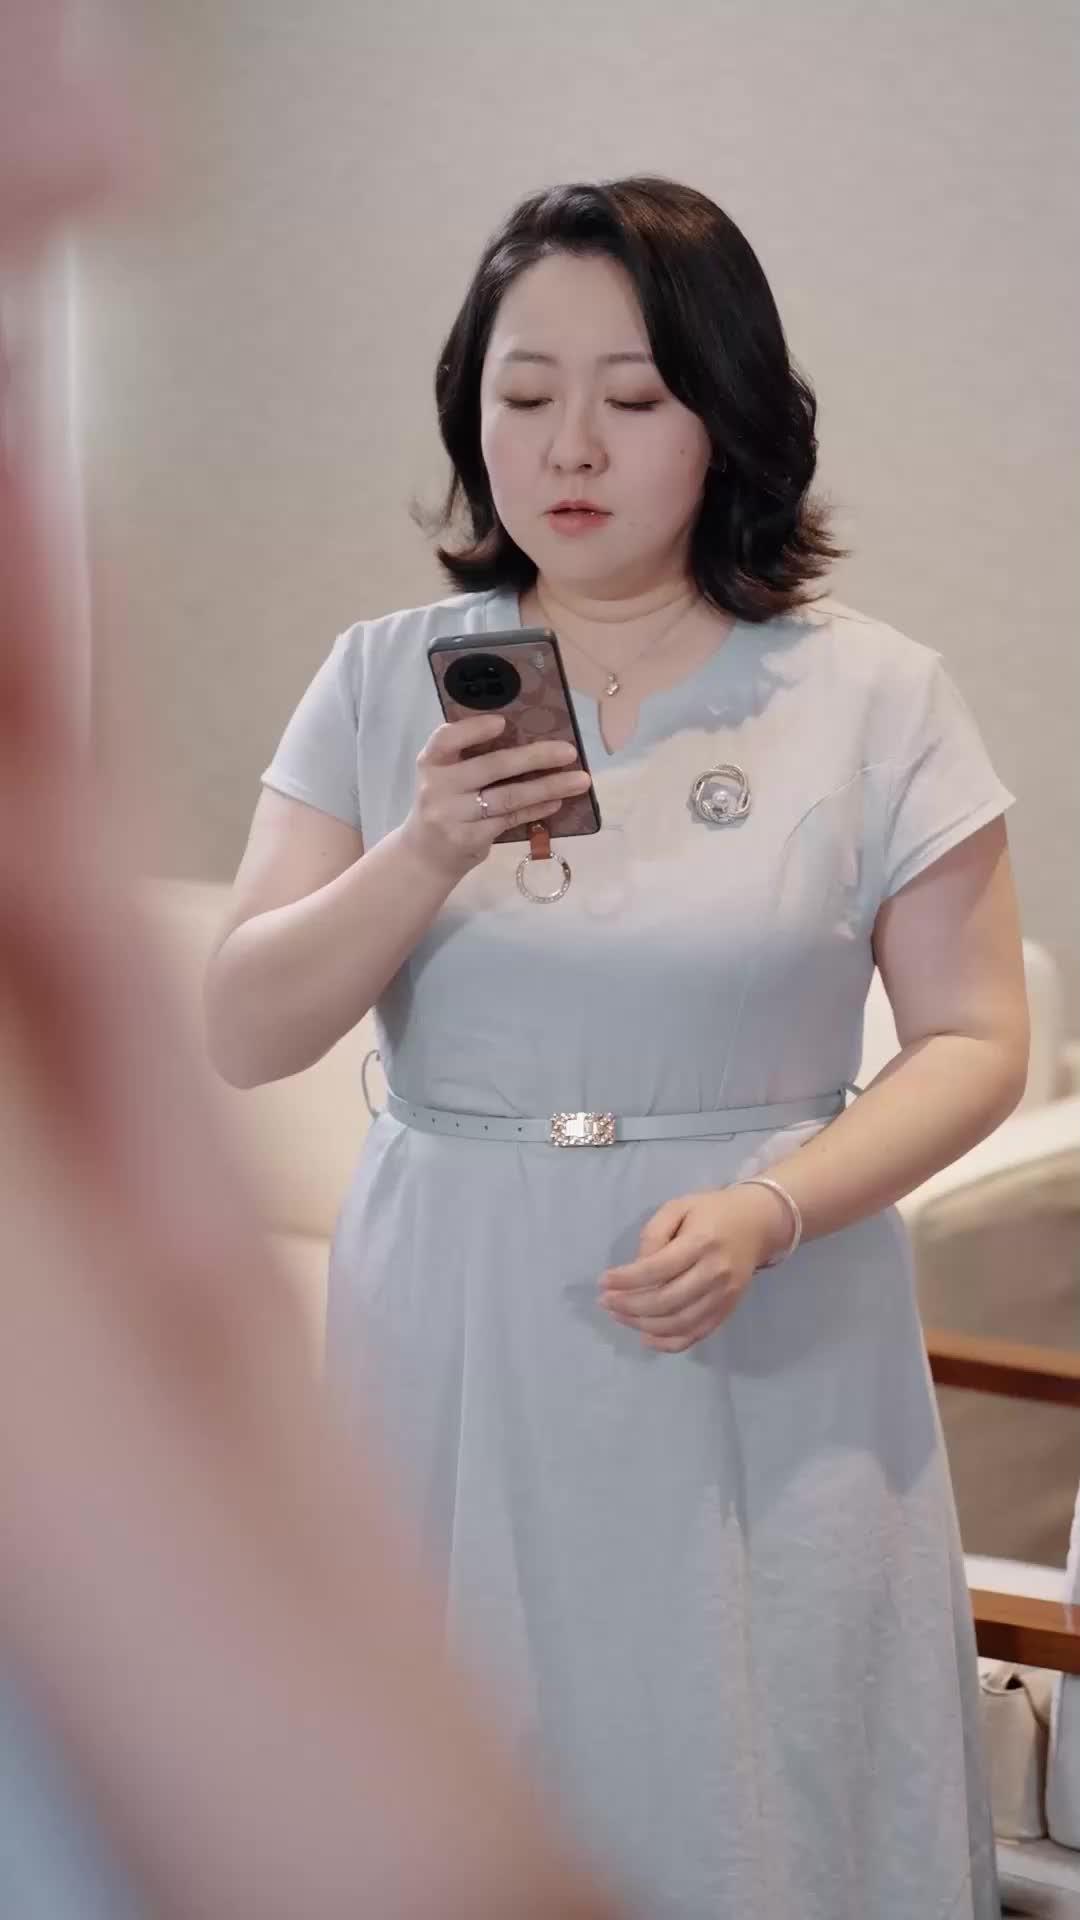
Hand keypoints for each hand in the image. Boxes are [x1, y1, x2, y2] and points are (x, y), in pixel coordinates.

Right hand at [402, 713, 591, 879]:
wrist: (424, 856)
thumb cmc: (445, 804)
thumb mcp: (445, 777)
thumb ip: (471, 758)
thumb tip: (530, 737)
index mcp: (432, 761)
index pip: (446, 739)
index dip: (474, 730)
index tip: (504, 722)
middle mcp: (437, 787)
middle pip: (491, 767)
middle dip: (535, 757)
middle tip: (569, 751)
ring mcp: (452, 815)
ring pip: (507, 797)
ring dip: (548, 787)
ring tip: (580, 780)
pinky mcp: (468, 839)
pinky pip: (510, 819)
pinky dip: (537, 809)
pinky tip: (558, 802)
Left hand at [599, 1184, 788, 1351]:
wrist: (757, 1224)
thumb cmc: (711, 1212)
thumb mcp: (678, 1208)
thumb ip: (653, 1234)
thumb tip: (636, 1268)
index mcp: (701, 1242)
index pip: (657, 1269)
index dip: (626, 1280)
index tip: (603, 1282)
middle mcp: (715, 1273)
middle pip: (666, 1301)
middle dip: (629, 1306)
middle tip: (606, 1302)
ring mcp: (724, 1295)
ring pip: (679, 1323)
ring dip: (643, 1325)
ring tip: (619, 1316)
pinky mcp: (727, 1309)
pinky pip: (696, 1334)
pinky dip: (669, 1343)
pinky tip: (646, 1337)